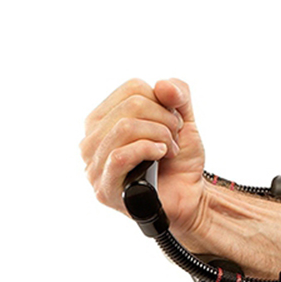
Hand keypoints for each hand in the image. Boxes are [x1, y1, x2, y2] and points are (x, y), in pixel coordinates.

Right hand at [80, 78, 206, 237]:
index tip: (173, 123)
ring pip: (125, 128)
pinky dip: (148, 149)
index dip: (161, 101)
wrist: (188, 197)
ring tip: (169, 149)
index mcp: (103, 118)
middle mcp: (92, 139)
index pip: (132, 89)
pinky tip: (161, 155)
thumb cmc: (179, 161)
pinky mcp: (104, 188)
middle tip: (175, 139)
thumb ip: (178, 95)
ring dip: (160, 135)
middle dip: (165, 119)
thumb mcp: (184, 120)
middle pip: (131, 105)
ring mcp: (94, 165)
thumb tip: (162, 84)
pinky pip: (120, 156)